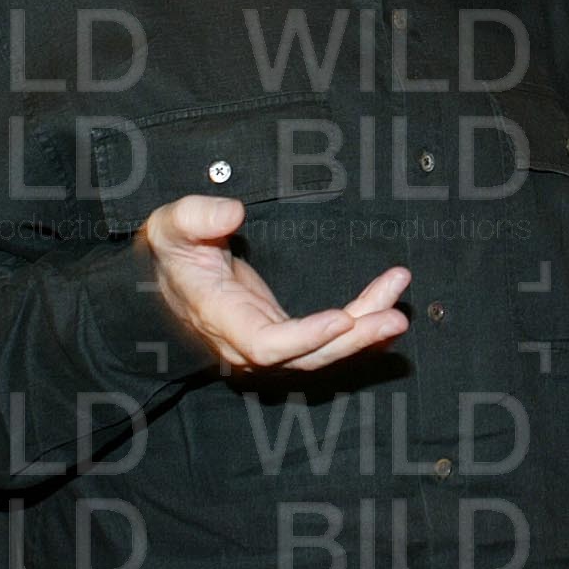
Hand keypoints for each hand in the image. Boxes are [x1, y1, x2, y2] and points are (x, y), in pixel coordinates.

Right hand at [142, 195, 410, 371]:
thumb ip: (196, 217)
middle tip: (395, 317)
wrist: (168, 271)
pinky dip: (359, 330)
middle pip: (307, 355)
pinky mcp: (283, 335)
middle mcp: (245, 341)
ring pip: (323, 350)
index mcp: (219, 317)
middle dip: (354, 339)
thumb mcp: (172, 224)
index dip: (307, 337)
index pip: (266, 344)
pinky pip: (326, 341)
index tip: (344, 319)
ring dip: (365, 331)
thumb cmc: (173, 246)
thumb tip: (232, 213)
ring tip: (399, 307)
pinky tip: (388, 314)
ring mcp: (267, 343)